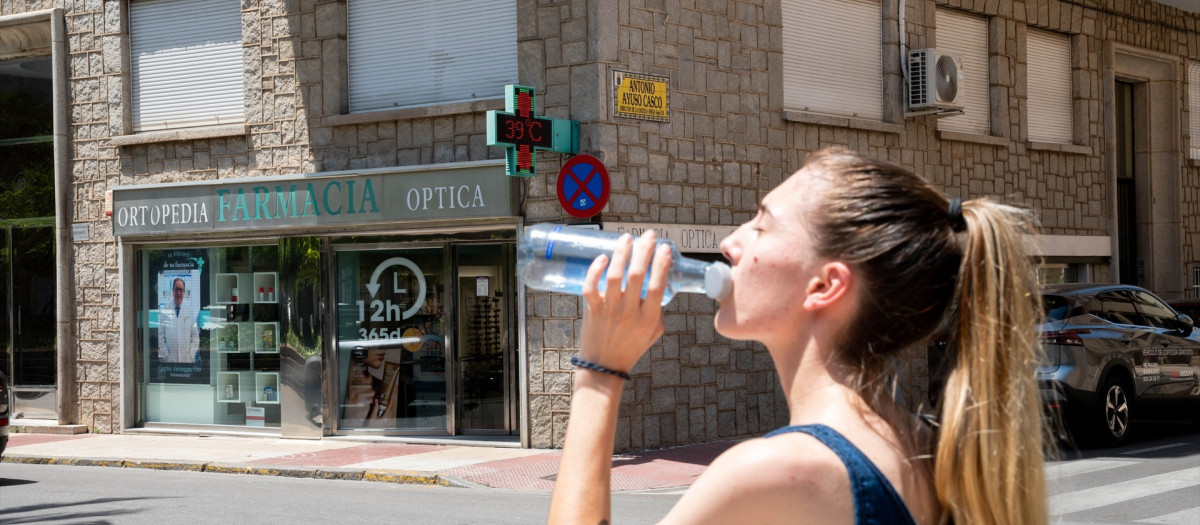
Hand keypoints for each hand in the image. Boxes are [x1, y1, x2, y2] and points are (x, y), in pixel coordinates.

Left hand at [578, 231, 672, 373]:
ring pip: (614, 276)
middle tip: (648, 236)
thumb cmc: (631, 346)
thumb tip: (658, 283)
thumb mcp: (654, 332)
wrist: (605, 365)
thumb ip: (657, 310)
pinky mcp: (593, 310)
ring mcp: (610, 311)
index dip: (662, 264)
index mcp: (649, 318)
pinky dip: (595, 271)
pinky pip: (591, 287)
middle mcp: (630, 313)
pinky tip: (602, 257)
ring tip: (626, 239)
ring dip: (621, 254)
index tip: (664, 248)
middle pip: (637, 275)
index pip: (658, 285)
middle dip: (644, 251)